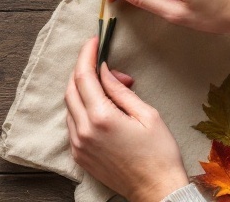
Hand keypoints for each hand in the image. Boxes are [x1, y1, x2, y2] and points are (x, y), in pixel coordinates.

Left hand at [65, 38, 188, 201]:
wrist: (157, 191)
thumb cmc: (159, 154)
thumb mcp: (147, 115)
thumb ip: (120, 90)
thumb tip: (103, 70)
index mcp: (101, 118)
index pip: (84, 76)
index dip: (87, 54)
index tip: (93, 41)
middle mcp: (83, 130)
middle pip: (71, 88)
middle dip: (85, 71)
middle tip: (106, 67)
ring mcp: (78, 144)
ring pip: (70, 105)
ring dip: (83, 91)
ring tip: (110, 91)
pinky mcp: (79, 155)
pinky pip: (72, 123)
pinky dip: (81, 109)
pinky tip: (100, 109)